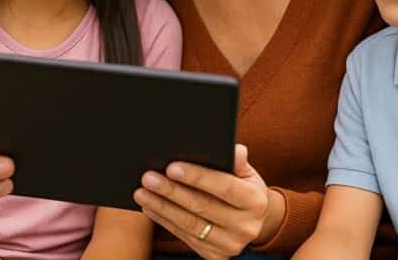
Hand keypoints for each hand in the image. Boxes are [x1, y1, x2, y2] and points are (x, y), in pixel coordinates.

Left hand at [134, 145, 277, 258]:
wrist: (253, 222)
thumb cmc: (243, 188)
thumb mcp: (246, 172)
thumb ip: (237, 160)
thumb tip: (234, 148)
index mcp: (255, 201)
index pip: (224, 187)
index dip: (197, 177)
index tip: (171, 166)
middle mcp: (246, 227)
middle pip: (202, 206)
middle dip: (171, 191)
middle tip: (148, 178)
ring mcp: (230, 245)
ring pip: (189, 225)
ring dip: (162, 207)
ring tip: (142, 192)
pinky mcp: (215, 256)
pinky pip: (185, 237)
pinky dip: (164, 221)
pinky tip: (149, 208)